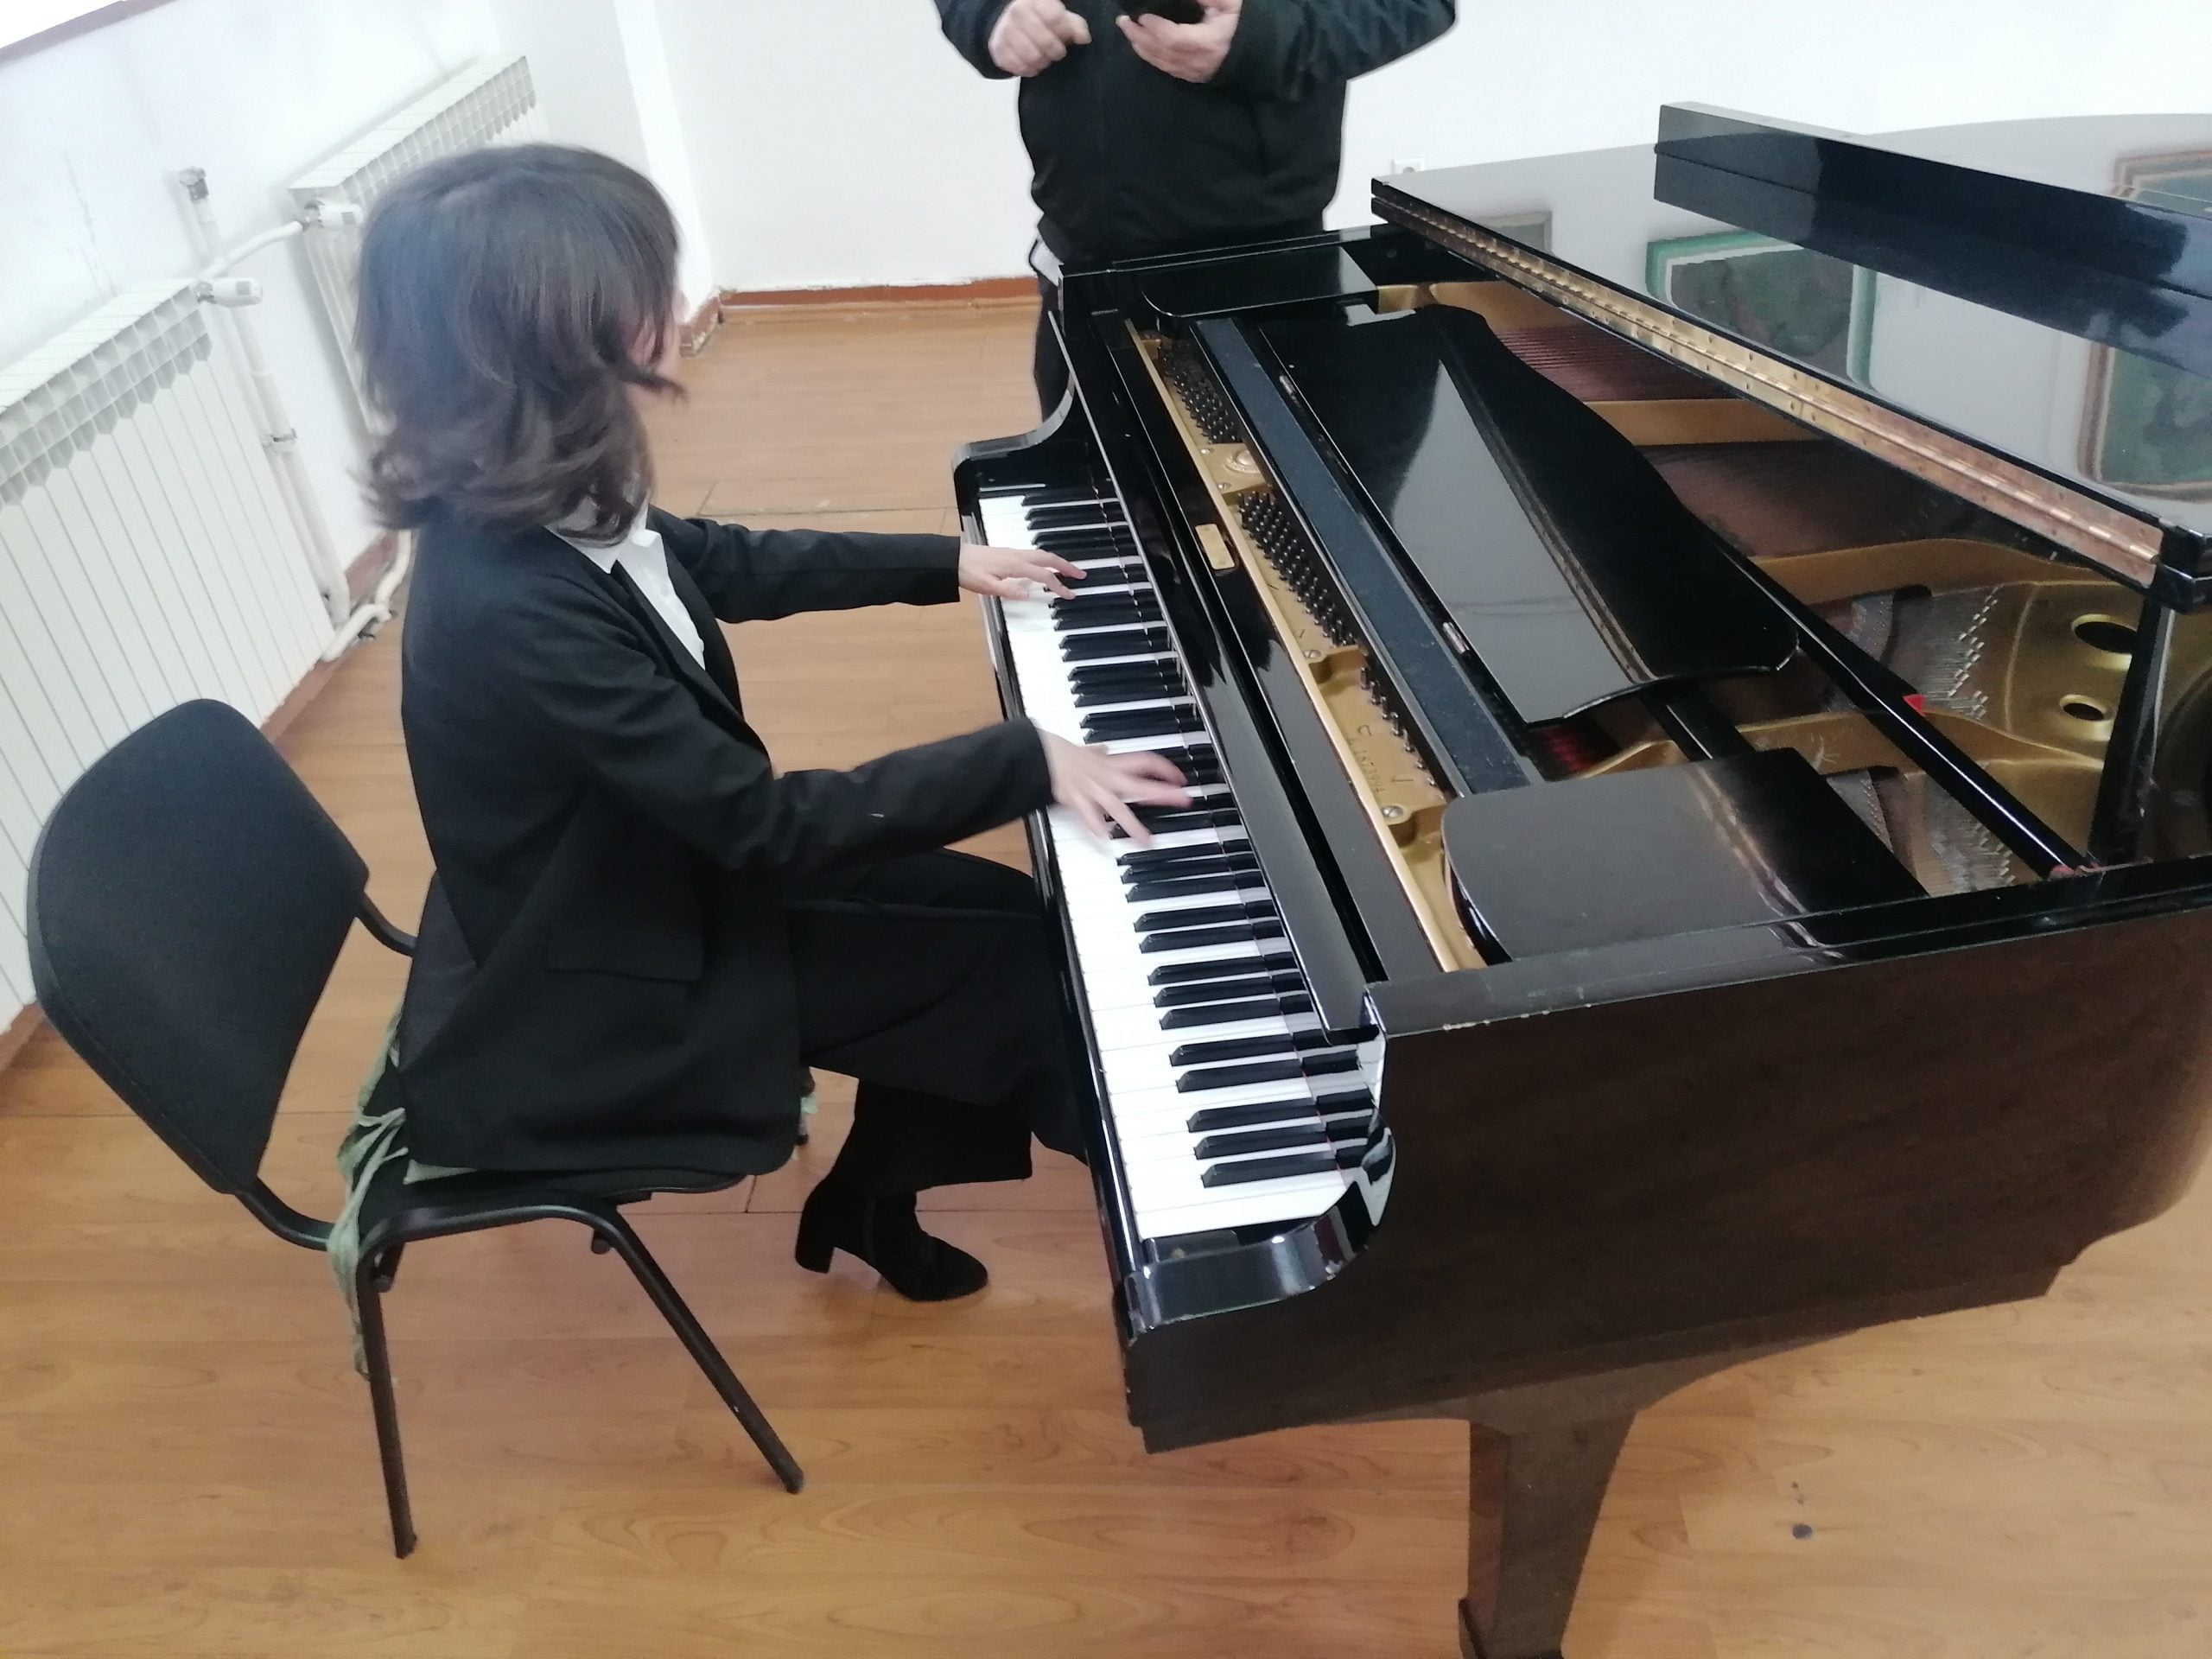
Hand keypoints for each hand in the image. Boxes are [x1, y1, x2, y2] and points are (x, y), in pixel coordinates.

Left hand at [960, 543, 1084, 599]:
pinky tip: (1045, 566)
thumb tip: (1028, 594)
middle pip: (1048, 558)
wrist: (953, 559)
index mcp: (1015, 565)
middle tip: (1081, 575)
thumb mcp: (987, 586)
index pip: (1043, 575)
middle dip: (1066, 566)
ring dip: (1057, 562)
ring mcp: (1013, 553)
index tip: (1070, 595)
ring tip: (1068, 570)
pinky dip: (1046, 560)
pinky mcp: (1008, 553)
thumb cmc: (968, 572)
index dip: (1058, 586)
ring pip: (1042, 554)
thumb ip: (1008, 590)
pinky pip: (1034, 554)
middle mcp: (1017, 556)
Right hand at [989, 0, 1091, 75]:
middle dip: (1056, 52)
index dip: (1065, 33)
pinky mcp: (998, 48)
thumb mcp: (1059, 16)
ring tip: (1044, 59)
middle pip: (1046, 41)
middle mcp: (1017, 12)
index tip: (1066, 38)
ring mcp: (1005, 30)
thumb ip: (1074, 25)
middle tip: (1057, 53)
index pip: (1056, 18)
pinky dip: (1029, 70)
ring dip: (1043, 63)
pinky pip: (1019, 67)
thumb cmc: (1040, 20)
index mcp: (1035, 0)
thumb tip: (1084, 38)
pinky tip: (1032, 64)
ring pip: (1032, 57)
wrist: (1007, 23)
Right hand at [1041, 731, 1189, 843]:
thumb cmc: (1060, 752)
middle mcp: (1106, 777)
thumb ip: (1096, 752)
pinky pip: (1088, 813)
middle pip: (1141, 785)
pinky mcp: (1076, 799)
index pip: (1145, 762)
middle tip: (1184, 800)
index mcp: (1111, 765)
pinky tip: (1103, 837)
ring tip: (1146, 841)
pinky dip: (1095, 824)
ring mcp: (1093, 790)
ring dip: (1133, 825)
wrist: (1040, 754)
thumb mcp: (1084, 750)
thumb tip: (1103, 749)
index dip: (1165, 769)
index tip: (1180, 778)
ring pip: (1117, 808)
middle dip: (1163, 793)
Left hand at [1117, 0, 1239, 81]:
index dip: (1155, 28)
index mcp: (1209, 42)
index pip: (1175, 38)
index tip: (1141, 15)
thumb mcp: (1229, 4)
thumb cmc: (1240, 24)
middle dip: (1139, 36)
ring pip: (1160, 62)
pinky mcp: (1190, 77)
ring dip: (1140, 46)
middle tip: (1122, 20)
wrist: (1252, 52)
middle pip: (1161, 51)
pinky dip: (1149, 56)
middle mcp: (1198, 61)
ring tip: (1126, 29)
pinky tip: (1139, 45)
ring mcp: (1193, 72)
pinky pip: (1165, 68)